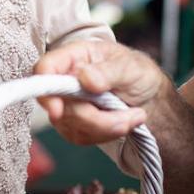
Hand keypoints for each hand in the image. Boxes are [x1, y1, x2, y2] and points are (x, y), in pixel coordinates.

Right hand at [34, 41, 166, 144]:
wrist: (148, 96)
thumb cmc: (137, 72)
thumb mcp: (130, 67)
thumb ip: (107, 71)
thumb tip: (84, 77)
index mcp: (74, 56)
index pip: (46, 68)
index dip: (45, 88)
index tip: (57, 109)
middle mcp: (64, 79)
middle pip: (59, 106)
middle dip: (96, 118)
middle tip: (131, 116)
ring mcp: (66, 103)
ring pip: (70, 125)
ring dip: (106, 128)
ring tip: (134, 117)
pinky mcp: (72, 124)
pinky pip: (79, 137)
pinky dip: (105, 135)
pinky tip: (124, 124)